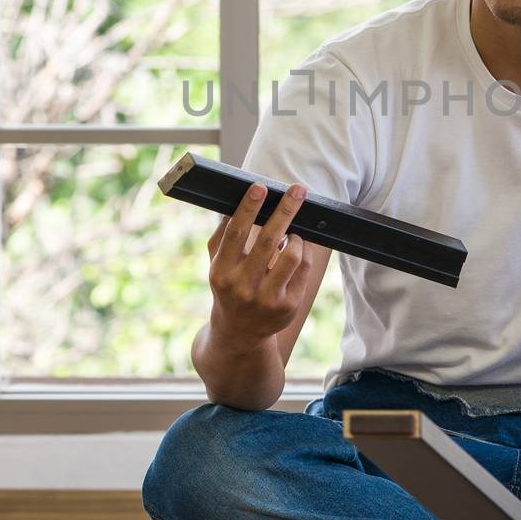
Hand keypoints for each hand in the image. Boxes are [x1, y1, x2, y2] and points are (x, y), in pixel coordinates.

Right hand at [206, 181, 315, 345]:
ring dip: (296, 235)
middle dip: (285, 211)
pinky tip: (299, 245)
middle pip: (268, 241)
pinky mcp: (288, 306)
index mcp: (221, 272)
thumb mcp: (217, 265)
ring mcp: (266, 298)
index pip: (236, 234)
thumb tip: (238, 204)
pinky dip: (304, 250)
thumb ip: (222, 237)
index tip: (260, 187)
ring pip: (291, 255)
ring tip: (294, 230)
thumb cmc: (229, 286)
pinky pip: (303, 269)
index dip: (248, 208)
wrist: (239, 332)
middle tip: (297, 190)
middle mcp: (242, 286)